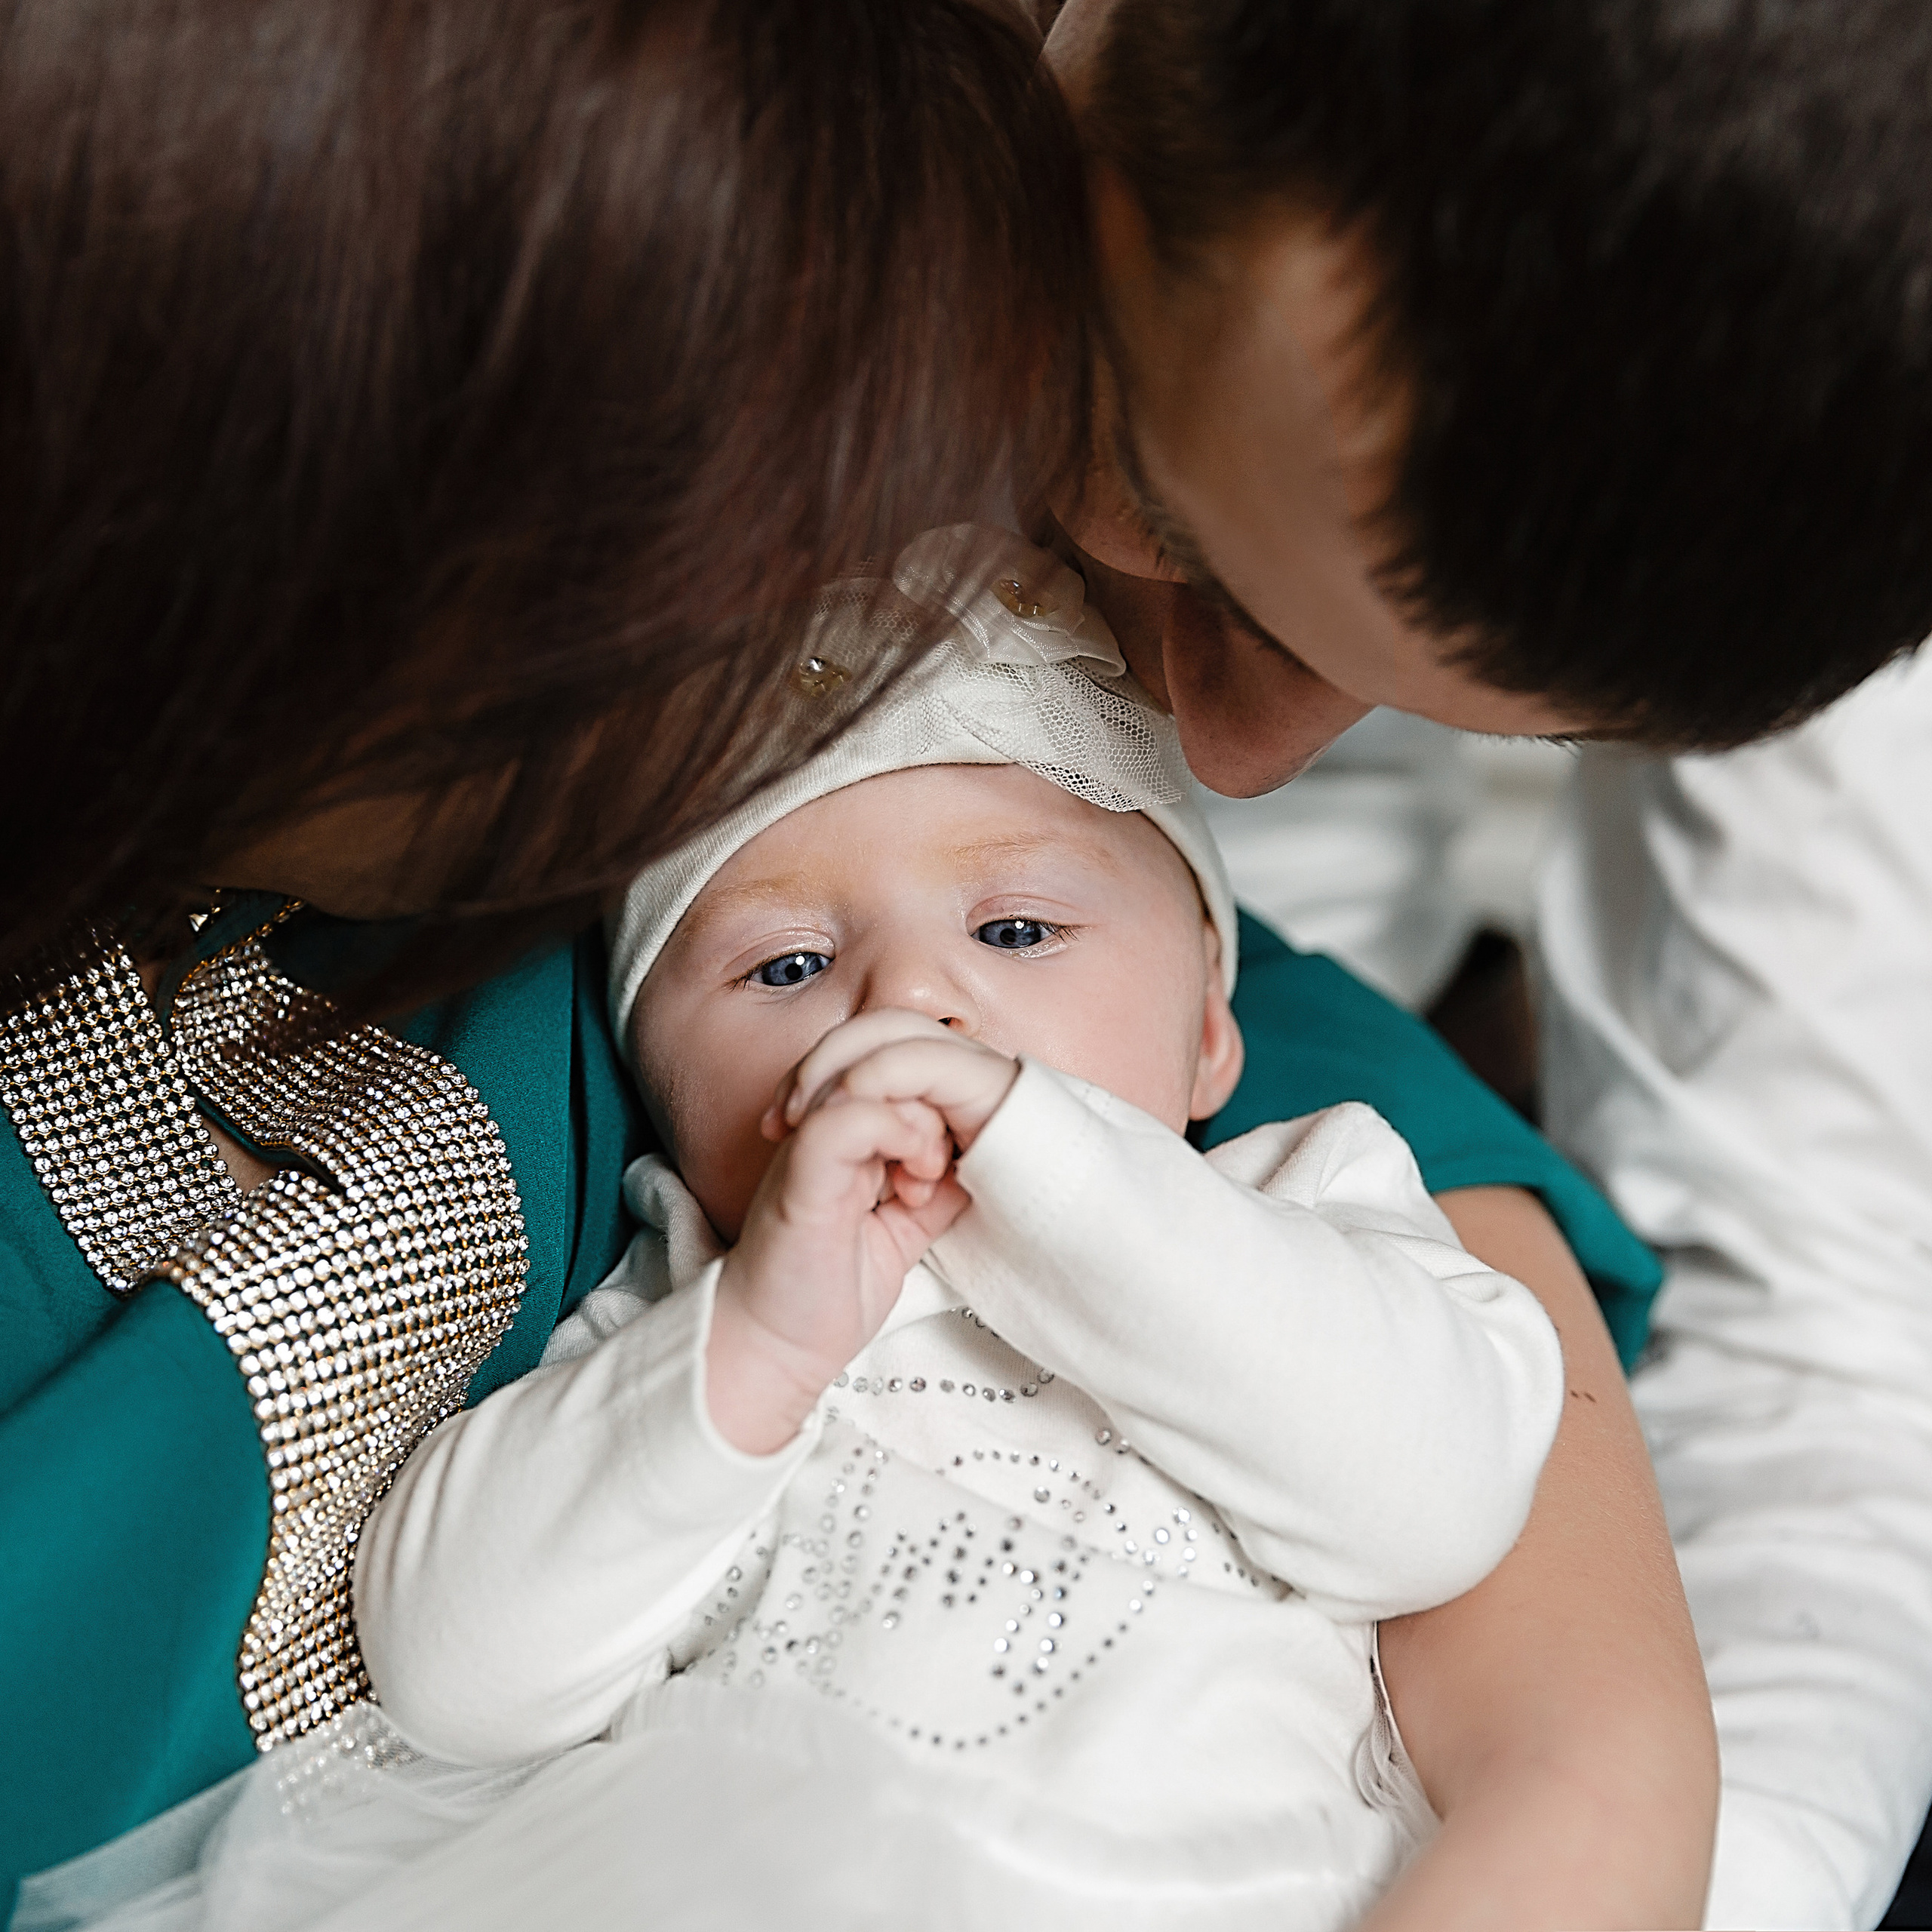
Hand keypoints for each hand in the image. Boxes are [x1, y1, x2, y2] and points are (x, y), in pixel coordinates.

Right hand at [707, 1012, 1020, 1453]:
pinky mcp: (802, 1175)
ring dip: (919, 1124)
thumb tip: (980, 1162)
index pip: (898, 1072)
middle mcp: (822, 1130)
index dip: (936, 1104)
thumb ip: (933, 1192)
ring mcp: (808, 1147)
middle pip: (887, 1058)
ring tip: (921, 1181)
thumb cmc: (824, 1296)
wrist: (771, 1351)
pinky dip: (895, 1135)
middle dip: (931, 1105)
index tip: (943, 1170)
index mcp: (844, 1139)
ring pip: (871, 1077)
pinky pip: (849, 1118)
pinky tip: (908, 1184)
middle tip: (935, 1172)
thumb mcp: (901, 1234)